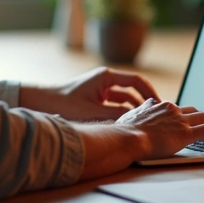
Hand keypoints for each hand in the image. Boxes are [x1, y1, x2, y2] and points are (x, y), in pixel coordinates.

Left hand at [19, 67, 160, 120]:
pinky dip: (122, 113)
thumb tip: (135, 120)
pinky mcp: (96, 98)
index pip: (137, 81)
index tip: (161, 105)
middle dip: (145, 103)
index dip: (150, 93)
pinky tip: (129, 125)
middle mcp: (105, 80)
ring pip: (124, 99)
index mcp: (106, 77)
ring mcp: (101, 89)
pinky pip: (115, 105)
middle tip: (157, 117)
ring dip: (133, 110)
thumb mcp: (93, 111)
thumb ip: (116, 115)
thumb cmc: (64, 104)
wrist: (42, 102)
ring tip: (146, 123)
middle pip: (132, 90)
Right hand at [115, 99, 203, 159]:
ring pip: (203, 118)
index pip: (177, 108)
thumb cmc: (124, 132)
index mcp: (159, 105)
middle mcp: (172, 109)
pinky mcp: (187, 133)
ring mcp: (180, 120)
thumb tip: (146, 105)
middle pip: (193, 111)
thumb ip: (141, 111)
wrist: (126, 138)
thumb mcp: (130, 116)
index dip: (184, 116)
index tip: (186, 123)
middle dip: (199, 119)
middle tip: (203, 129)